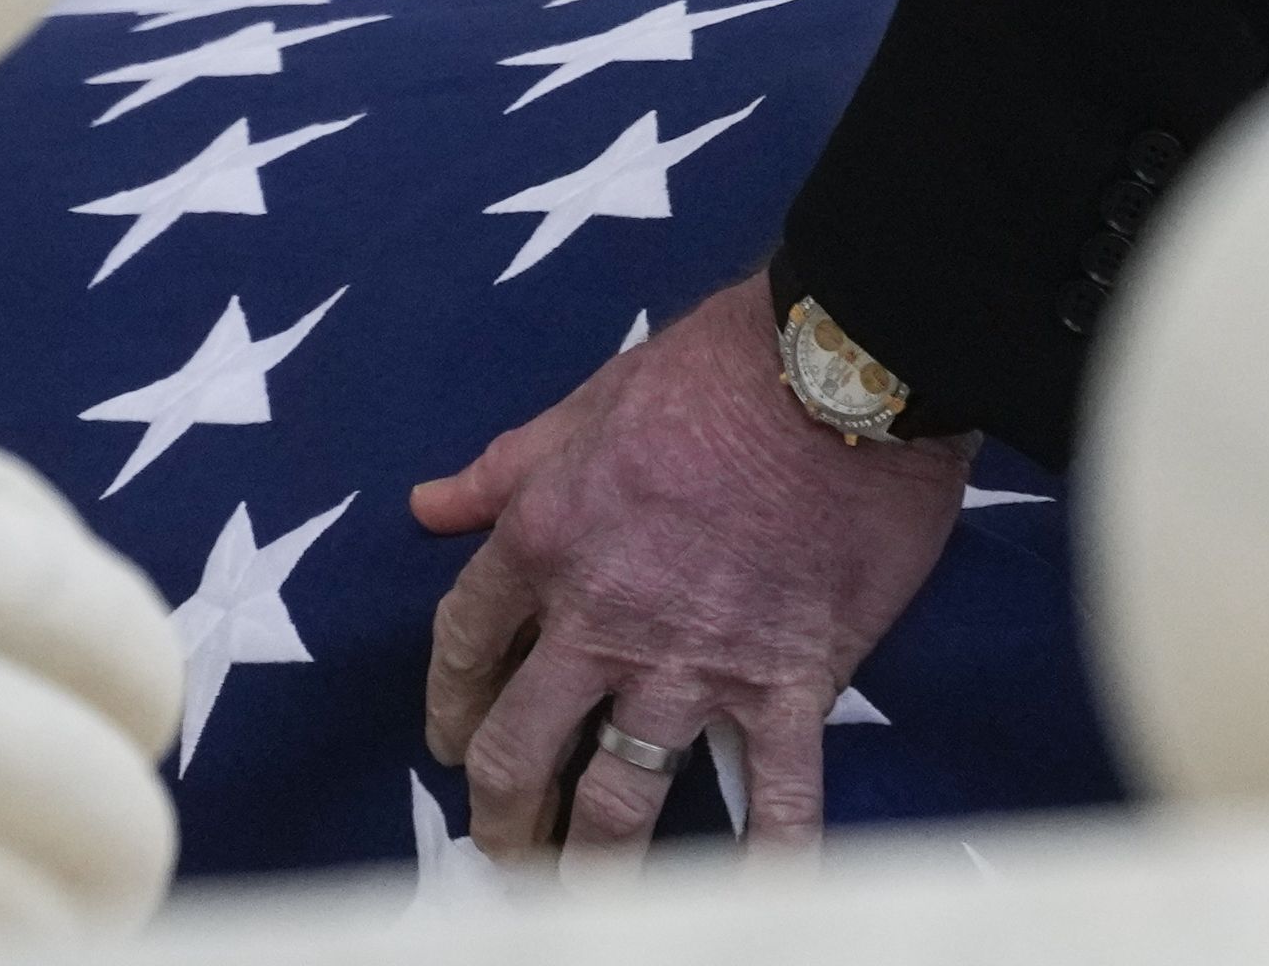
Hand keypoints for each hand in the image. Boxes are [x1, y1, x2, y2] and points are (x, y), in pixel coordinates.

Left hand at [410, 271, 968, 868]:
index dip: (450, 705)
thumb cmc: (716, 368)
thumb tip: (429, 504)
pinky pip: (776, 794)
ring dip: (596, 863)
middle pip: (523, 748)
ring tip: (585, 900)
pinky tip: (759, 900)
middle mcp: (603, 620)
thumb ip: (509, 465)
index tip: (450, 743)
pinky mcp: (788, 682)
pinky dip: (769, 858)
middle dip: (505, 817)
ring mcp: (694, 663)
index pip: (466, 645)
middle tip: (507, 854)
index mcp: (543, 541)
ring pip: (623, 796)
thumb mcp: (590, 400)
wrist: (839, 369)